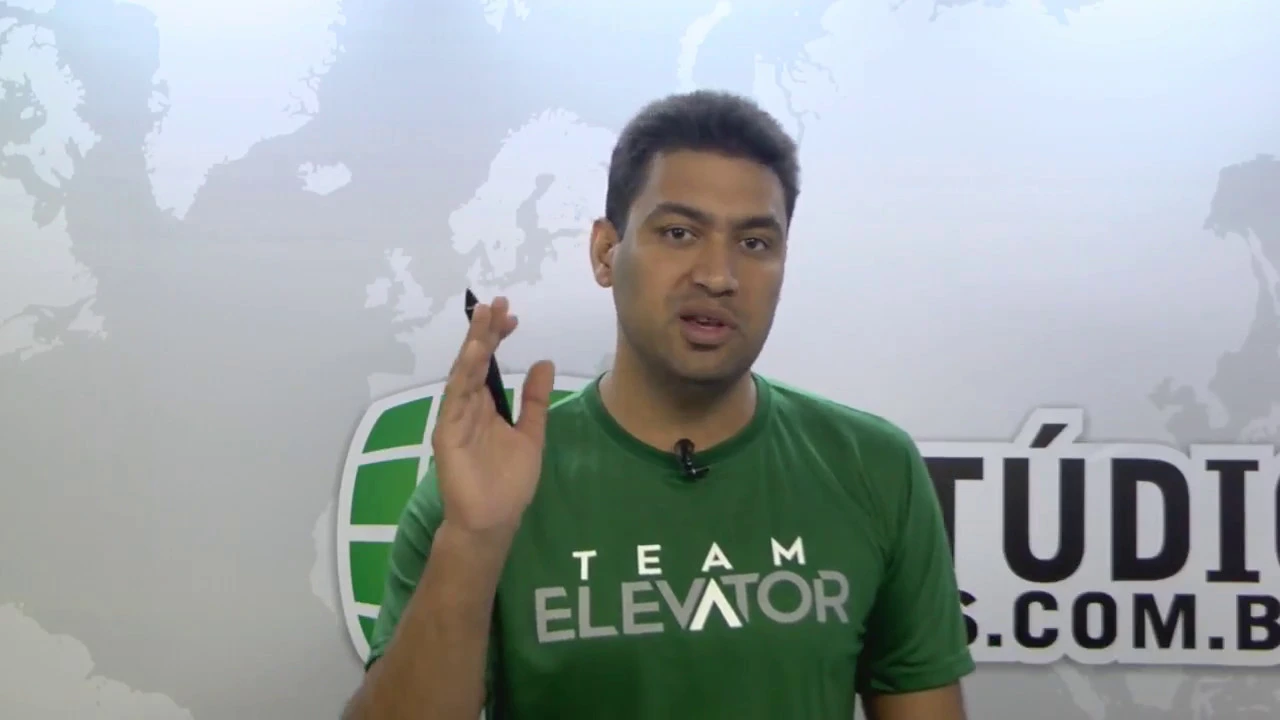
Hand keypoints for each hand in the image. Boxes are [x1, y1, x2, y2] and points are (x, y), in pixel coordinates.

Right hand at [431, 296, 554, 534]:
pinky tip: (472, 354)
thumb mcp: (531, 434)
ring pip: (463, 374)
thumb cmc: (509, 483)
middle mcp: (468, 407)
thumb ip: (535, 400)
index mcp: (486, 406)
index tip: (512, 316)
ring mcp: (456, 418)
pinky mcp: (447, 434)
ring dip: (473, 345)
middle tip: (496, 303)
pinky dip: (463, 374)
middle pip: (475, 361)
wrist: (493, 521)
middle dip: (484, 331)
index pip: (489, 363)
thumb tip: (544, 362)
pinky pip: (455, 399)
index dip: (499, 338)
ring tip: (484, 317)